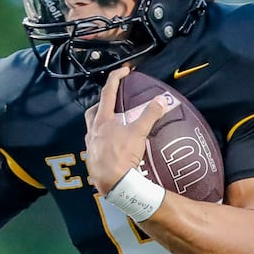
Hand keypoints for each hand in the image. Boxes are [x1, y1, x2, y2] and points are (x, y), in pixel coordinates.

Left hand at [84, 66, 168, 193]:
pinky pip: (96, 146)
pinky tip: (113, 148)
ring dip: (102, 125)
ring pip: (92, 129)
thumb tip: (162, 100)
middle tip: (113, 104)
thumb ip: (150, 115)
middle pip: (93, 111)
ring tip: (115, 127)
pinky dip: (104, 143)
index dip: (116, 78)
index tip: (125, 71)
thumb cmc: (121, 156)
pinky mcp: (93, 160)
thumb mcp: (138, 133)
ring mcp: (91, 146)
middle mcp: (93, 131)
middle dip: (102, 104)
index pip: (107, 92)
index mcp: (102, 120)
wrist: (113, 183)